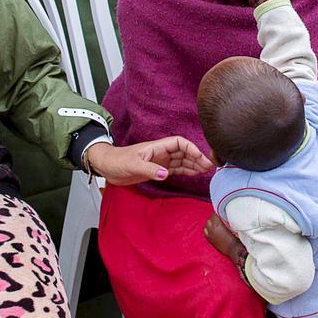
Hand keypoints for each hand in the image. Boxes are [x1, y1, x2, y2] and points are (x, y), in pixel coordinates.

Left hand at [85, 136, 212, 185]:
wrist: (107, 167)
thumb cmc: (117, 161)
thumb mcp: (133, 165)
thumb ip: (150, 169)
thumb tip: (166, 174)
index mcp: (156, 147)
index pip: (179, 143)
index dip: (191, 148)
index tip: (200, 157)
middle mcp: (160, 153)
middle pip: (183, 152)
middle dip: (196, 157)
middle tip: (209, 167)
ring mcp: (159, 161)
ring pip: (181, 161)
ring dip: (193, 164)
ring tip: (206, 171)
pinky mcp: (157, 170)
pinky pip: (175, 169)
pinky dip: (185, 171)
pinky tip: (194, 174)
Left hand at [204, 213, 245, 261]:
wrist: (234, 249)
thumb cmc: (235, 238)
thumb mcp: (232, 226)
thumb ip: (226, 220)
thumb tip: (224, 215)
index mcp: (217, 225)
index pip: (214, 215)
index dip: (217, 214)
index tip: (220, 213)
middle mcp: (211, 229)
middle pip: (209, 220)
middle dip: (213, 218)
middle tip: (218, 218)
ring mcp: (210, 235)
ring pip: (206, 226)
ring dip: (210, 224)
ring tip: (215, 224)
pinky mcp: (210, 240)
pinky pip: (205, 232)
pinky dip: (208, 230)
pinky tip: (212, 230)